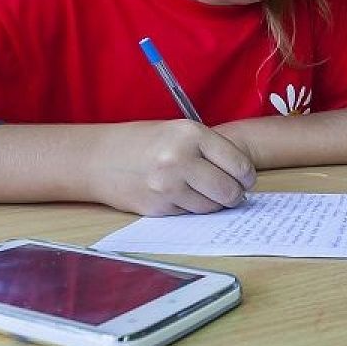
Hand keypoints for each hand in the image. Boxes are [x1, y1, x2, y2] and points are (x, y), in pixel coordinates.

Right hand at [87, 120, 256, 215]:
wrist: (98, 158)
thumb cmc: (143, 142)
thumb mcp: (178, 131)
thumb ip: (209, 149)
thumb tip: (242, 175)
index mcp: (191, 134)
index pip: (238, 163)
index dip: (247, 176)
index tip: (247, 179)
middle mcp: (180, 160)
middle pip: (228, 190)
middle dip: (236, 194)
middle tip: (234, 192)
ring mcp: (168, 186)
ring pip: (211, 207)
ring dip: (215, 204)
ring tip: (208, 192)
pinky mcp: (158, 208)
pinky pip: (189, 214)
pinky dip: (192, 208)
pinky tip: (183, 195)